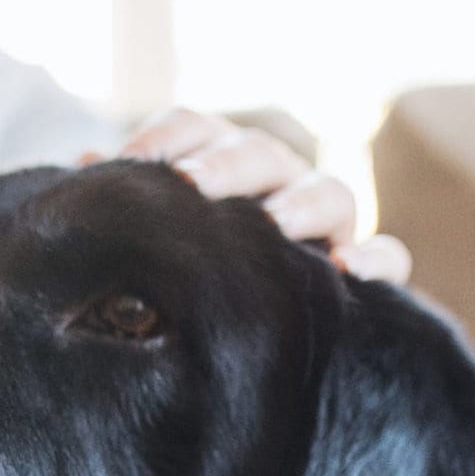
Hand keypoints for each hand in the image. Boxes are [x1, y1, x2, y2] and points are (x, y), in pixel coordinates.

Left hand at [114, 107, 412, 284]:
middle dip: (226, 165)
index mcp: (216, 164)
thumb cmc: (180, 282)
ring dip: (302, 204)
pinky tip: (348, 271)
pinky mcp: (360, 269)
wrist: (241, 347)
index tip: (129, 163)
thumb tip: (86, 173)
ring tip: (276, 224)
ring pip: (331, 193)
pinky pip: (388, 256)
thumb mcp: (151, 245)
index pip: (195, 128)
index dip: (165, 138)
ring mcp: (324, 222)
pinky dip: (376, 259)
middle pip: (259, 154)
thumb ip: (128, 209)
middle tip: (192, 186)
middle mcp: (274, 181)